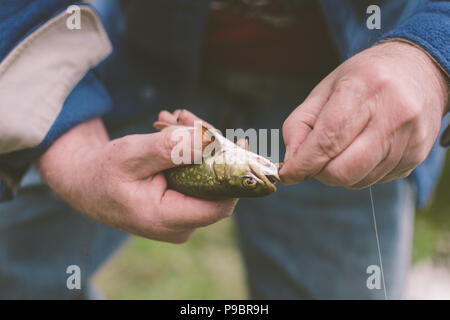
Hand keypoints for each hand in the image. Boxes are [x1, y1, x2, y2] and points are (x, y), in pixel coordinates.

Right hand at [37, 112, 236, 242]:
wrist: (85, 182)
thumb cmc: (102, 171)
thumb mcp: (131, 155)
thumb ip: (169, 148)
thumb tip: (209, 140)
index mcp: (166, 219)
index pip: (220, 204)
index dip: (234, 174)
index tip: (238, 141)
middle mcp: (179, 224)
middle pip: (215, 186)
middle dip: (208, 147)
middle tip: (187, 118)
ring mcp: (180, 216)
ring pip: (206, 177)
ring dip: (196, 144)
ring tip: (173, 118)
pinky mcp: (178, 204)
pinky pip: (195, 176)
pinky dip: (189, 151)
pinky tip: (173, 128)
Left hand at [280, 41, 447, 187]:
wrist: (420, 71)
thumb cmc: (363, 80)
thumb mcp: (325, 90)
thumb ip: (299, 124)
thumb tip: (291, 162)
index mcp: (364, 88)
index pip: (327, 140)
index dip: (303, 164)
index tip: (287, 174)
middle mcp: (393, 114)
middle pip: (343, 170)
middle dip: (320, 172)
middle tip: (316, 158)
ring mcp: (410, 138)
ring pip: (358, 180)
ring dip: (341, 172)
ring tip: (345, 146)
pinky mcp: (418, 156)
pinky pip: (376, 181)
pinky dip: (361, 172)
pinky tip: (367, 148)